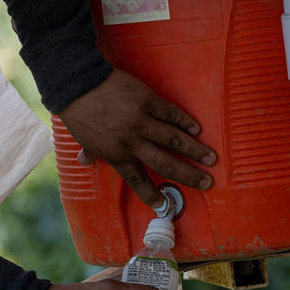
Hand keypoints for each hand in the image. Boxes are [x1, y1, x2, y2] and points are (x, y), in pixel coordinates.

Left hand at [57, 68, 215, 205]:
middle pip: (165, 163)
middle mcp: (131, 141)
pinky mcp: (146, 100)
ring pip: (174, 139)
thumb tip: (84, 162)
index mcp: (116, 154)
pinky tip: (196, 128)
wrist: (78, 84)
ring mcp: (141, 121)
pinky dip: (184, 121)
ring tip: (211, 158)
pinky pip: (170, 113)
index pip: (137, 179)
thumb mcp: (83, 138)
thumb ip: (91, 152)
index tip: (163, 205)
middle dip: (188, 175)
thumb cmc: (80, 112)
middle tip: (206, 182)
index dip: (151, 193)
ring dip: (195, 150)